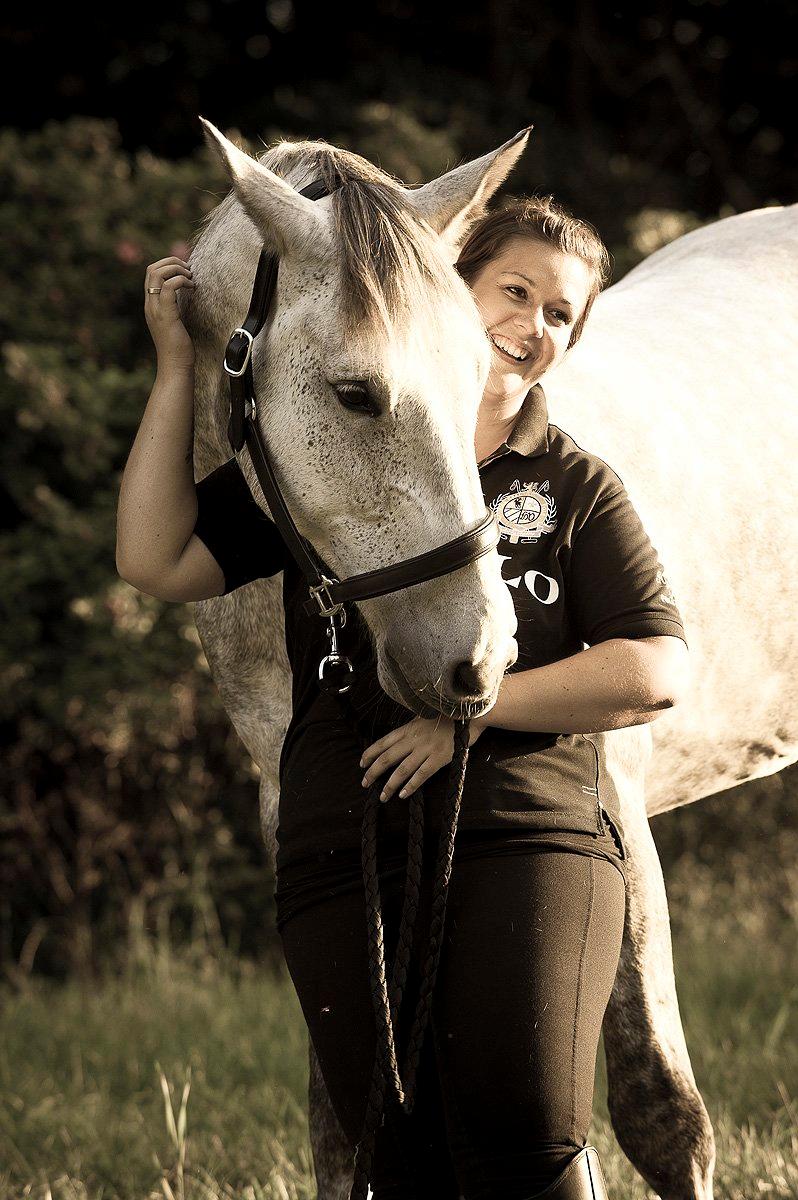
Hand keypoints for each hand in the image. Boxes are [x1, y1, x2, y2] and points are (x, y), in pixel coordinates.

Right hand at [144, 257, 196, 369]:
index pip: (151, 274)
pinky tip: (192, 288)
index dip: (167, 265)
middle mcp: (150, 305)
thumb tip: (185, 295)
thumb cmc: (178, 347)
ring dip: (177, 269)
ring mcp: (156, 309)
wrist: (175, 366)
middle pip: (152, 269)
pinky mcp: (166, 315)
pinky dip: (181, 281)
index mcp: (151, 305)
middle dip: (172, 262)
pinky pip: (169, 287)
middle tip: (188, 270)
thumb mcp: (175, 322)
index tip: (184, 271)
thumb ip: (175, 308)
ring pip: (158, 274)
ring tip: (190, 278)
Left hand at [359, 715, 488, 803]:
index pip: (383, 742)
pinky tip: (402, 794)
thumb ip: (412, 728)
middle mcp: (414, 739)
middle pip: (387, 757)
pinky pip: (421, 774)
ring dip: (389, 784)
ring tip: (382, 796)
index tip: (362, 764)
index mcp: (409, 728)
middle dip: (373, 772)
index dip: (370, 753)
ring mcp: (426, 749)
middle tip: (364, 783)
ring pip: (402, 769)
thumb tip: (399, 739)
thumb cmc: (449, 716)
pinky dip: (410, 786)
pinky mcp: (440, 758)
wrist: (471, 714)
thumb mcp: (425, 717)